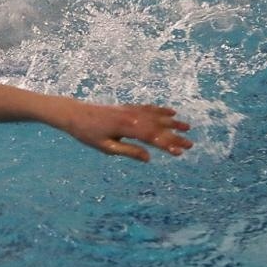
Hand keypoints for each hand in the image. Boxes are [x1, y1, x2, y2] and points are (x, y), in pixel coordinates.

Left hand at [60, 102, 192, 162]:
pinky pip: (147, 107)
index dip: (166, 145)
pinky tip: (171, 112)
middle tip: (191, 145)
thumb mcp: (106, 147)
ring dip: (172, 121)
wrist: (75, 114)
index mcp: (126, 128)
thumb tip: (148, 158)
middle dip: (175, 136)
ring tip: (187, 127)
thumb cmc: (88, 133)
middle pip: (157, 127)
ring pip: (155, 115)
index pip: (151, 138)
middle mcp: (131, 116)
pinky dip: (160, 109)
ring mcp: (130, 110)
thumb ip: (129, 151)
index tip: (179, 152)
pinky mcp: (127, 107)